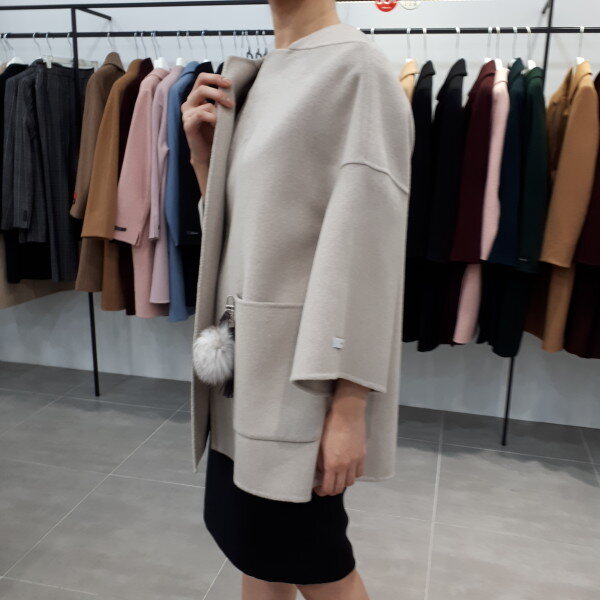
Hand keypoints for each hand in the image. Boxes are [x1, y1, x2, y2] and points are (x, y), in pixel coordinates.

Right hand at [181, 72, 233, 166]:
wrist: (209, 153)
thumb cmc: (215, 132)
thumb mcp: (220, 112)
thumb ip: (220, 100)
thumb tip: (230, 87)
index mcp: (196, 97)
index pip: (202, 79)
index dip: (215, 78)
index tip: (229, 84)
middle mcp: (189, 103)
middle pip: (201, 87)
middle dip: (218, 93)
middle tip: (231, 103)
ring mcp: (186, 114)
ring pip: (204, 102)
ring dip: (218, 110)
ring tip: (223, 121)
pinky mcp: (187, 125)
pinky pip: (201, 114)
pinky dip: (212, 118)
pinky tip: (216, 125)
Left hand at [314, 379, 367, 496]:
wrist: (347, 413)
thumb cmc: (329, 426)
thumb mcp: (319, 444)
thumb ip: (320, 461)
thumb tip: (320, 471)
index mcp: (331, 464)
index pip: (328, 488)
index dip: (322, 492)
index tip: (318, 489)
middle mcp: (345, 466)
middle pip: (340, 488)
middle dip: (332, 490)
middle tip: (326, 485)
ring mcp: (355, 461)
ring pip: (351, 482)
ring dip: (343, 483)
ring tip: (337, 478)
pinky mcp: (362, 455)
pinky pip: (359, 473)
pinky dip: (353, 475)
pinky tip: (348, 470)